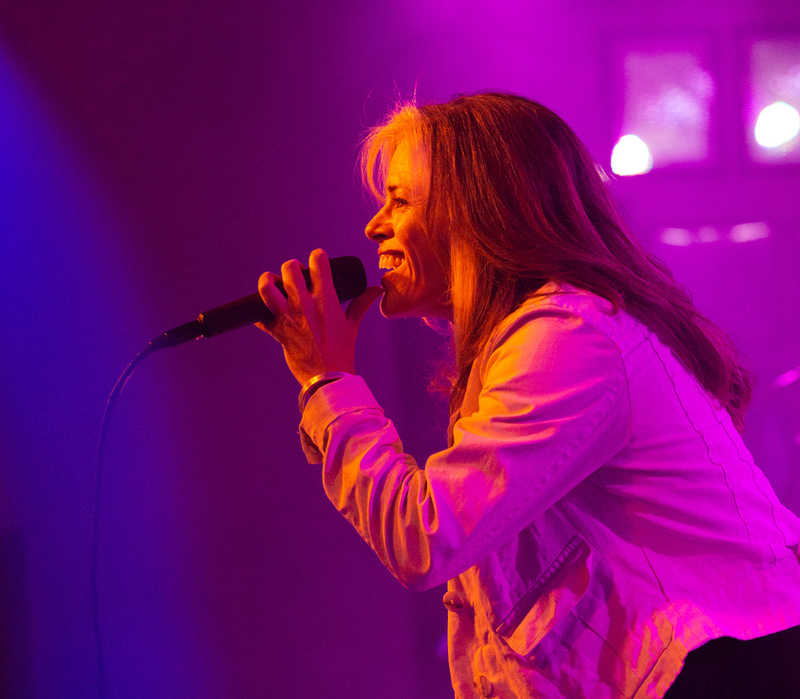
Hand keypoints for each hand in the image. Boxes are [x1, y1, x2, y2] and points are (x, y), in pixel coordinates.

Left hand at [256, 249, 382, 384]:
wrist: (327, 377)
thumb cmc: (341, 351)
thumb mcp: (352, 325)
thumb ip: (361, 304)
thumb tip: (375, 290)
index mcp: (325, 300)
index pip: (318, 263)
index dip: (317, 256)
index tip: (317, 258)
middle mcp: (304, 304)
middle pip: (289, 269)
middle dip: (292, 267)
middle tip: (295, 274)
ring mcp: (288, 317)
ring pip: (267, 288)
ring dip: (268, 281)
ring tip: (273, 283)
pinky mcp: (277, 331)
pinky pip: (259, 317)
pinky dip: (259, 313)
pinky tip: (265, 312)